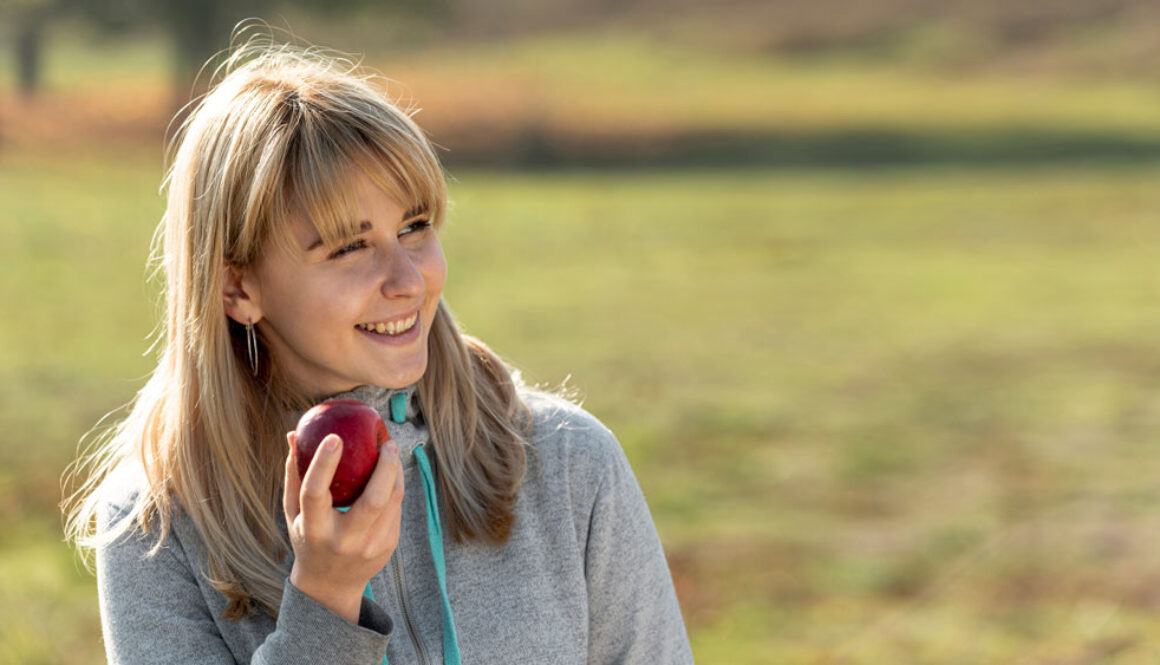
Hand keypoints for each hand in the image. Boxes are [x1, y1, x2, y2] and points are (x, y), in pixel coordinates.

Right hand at [283, 431, 403, 622]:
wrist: (330, 586)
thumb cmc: (307, 538)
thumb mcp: (293, 513)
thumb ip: (293, 474)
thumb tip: (294, 434)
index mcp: (314, 530)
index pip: (315, 494)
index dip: (324, 464)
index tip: (334, 437)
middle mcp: (344, 541)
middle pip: (374, 499)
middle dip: (385, 466)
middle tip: (386, 442)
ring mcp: (370, 546)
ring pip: (392, 500)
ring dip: (395, 471)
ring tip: (389, 450)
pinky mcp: (388, 546)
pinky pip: (396, 508)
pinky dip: (395, 486)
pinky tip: (391, 472)